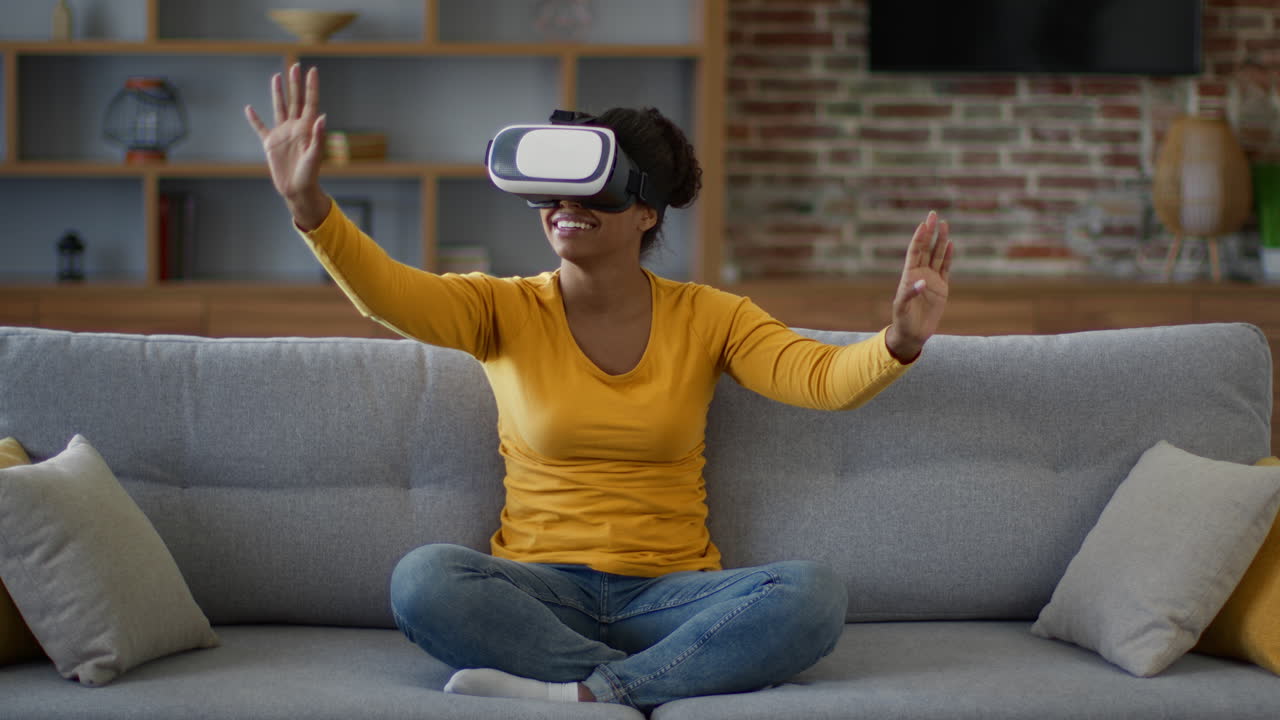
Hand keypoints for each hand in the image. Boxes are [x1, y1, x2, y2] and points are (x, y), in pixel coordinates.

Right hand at [245, 64, 330, 229]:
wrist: (297, 190)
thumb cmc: (310, 175)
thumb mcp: (315, 156)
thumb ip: (318, 136)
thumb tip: (321, 116)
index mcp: (307, 129)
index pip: (310, 102)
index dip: (311, 87)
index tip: (313, 70)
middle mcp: (295, 128)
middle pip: (294, 101)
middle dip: (295, 84)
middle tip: (295, 66)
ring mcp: (282, 134)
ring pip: (279, 108)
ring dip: (278, 93)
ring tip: (277, 76)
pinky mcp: (270, 144)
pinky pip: (260, 128)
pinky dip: (254, 119)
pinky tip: (248, 108)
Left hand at [886, 211, 952, 362]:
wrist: (913, 334)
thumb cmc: (903, 321)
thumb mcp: (902, 308)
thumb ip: (910, 294)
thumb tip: (922, 282)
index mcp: (908, 276)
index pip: (915, 252)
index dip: (919, 238)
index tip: (923, 224)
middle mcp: (920, 274)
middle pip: (926, 249)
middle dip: (929, 232)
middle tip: (933, 215)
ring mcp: (931, 279)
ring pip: (937, 255)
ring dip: (940, 240)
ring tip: (944, 224)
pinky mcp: (941, 288)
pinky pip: (945, 268)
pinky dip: (948, 256)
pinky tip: (950, 244)